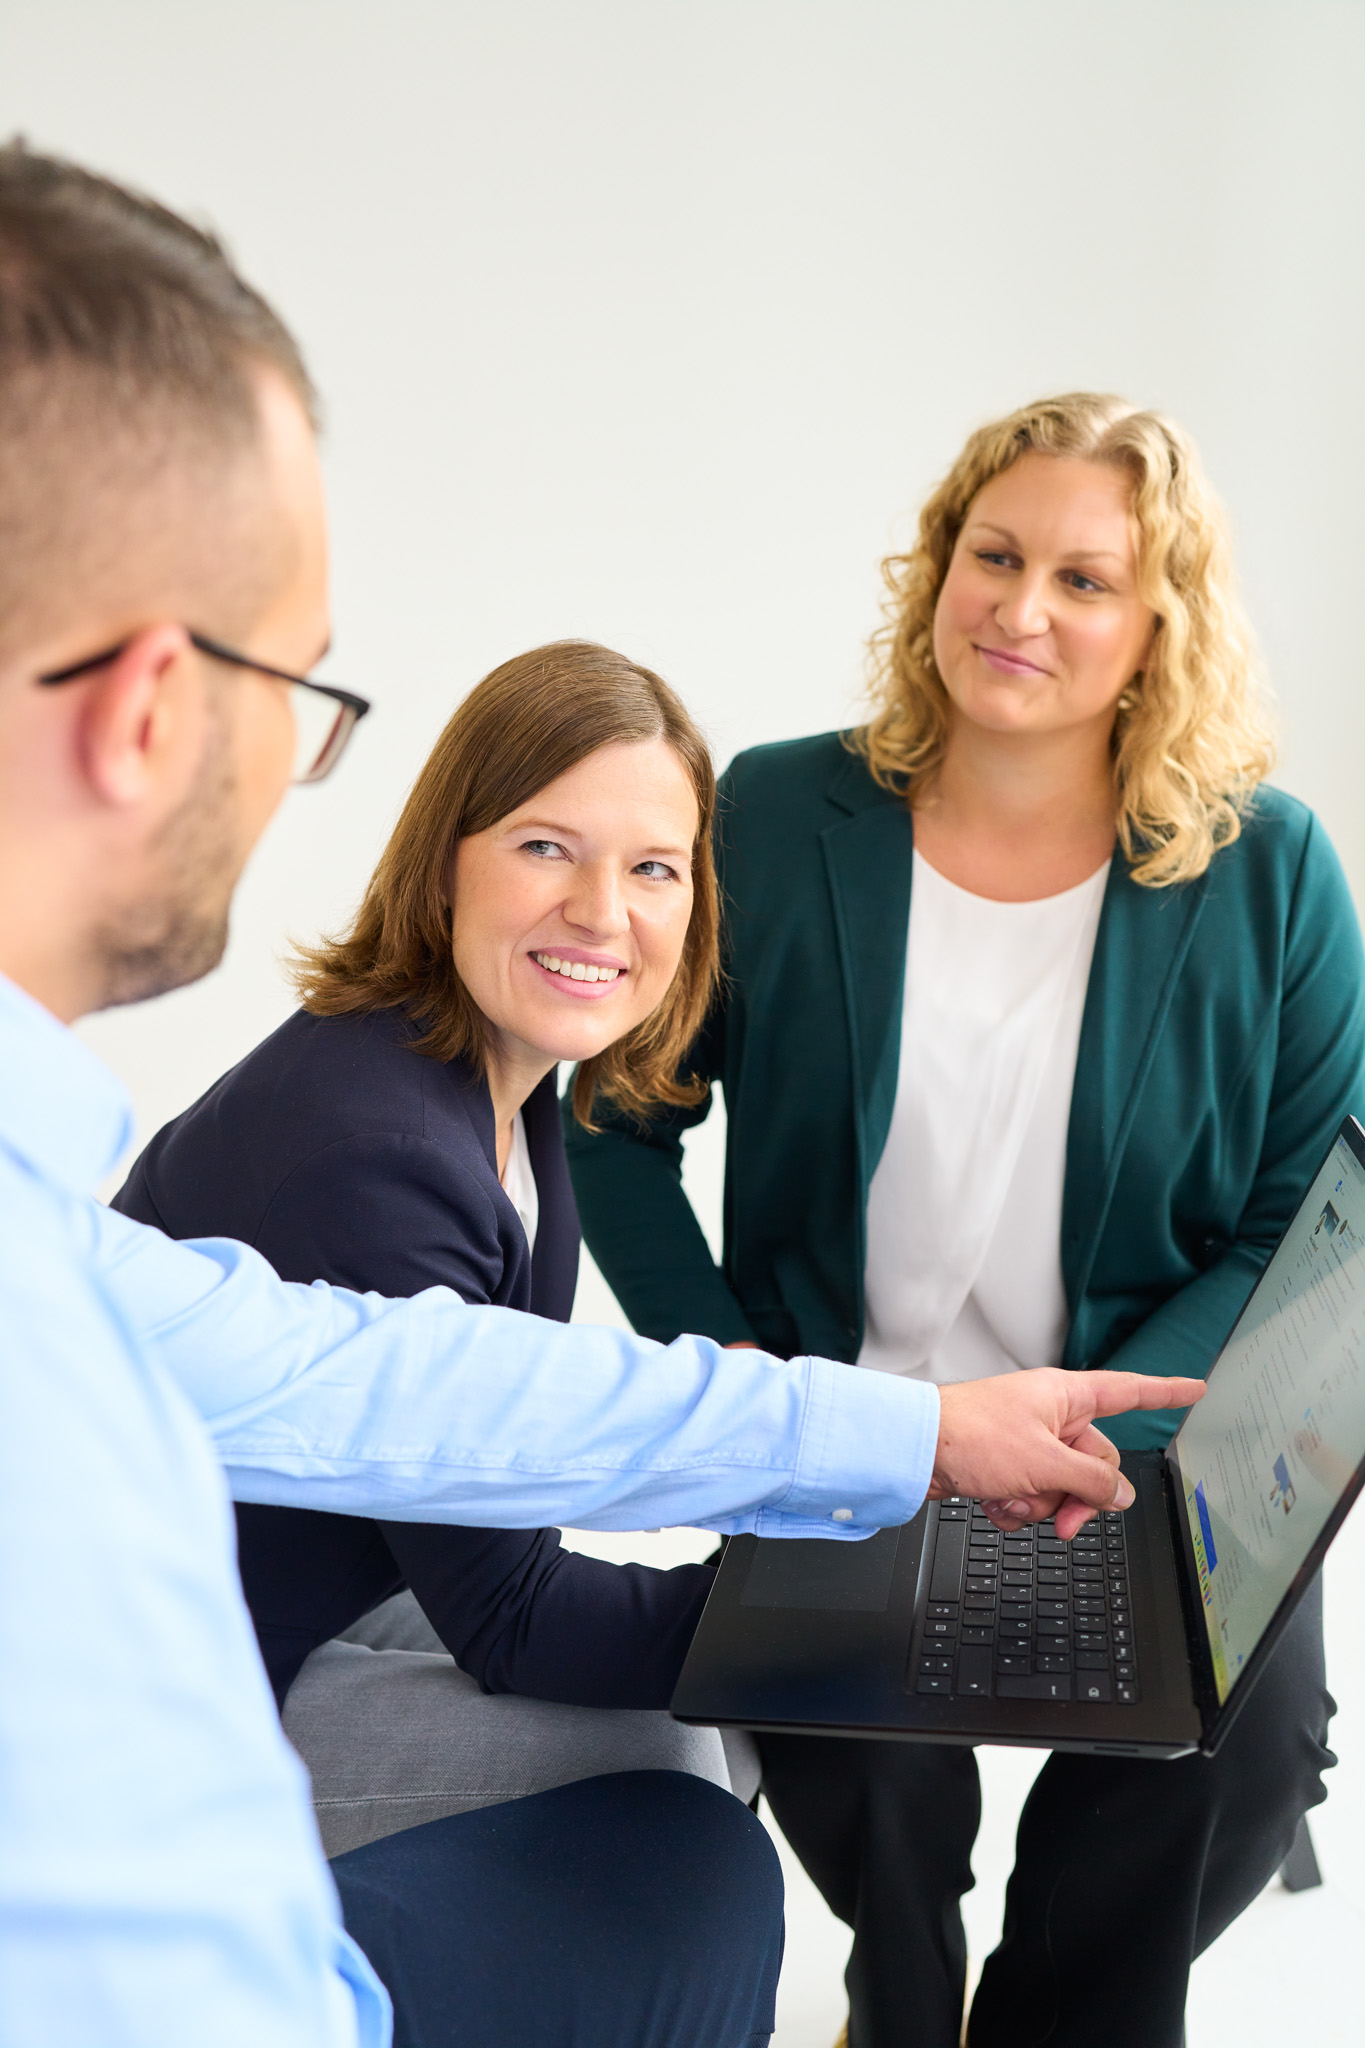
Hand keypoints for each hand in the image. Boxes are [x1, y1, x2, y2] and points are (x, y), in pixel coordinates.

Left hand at [930, 1369, 1204, 1538]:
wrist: (913, 1449)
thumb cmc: (968, 1434)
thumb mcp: (1044, 1463)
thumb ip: (1091, 1481)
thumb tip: (1120, 1496)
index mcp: (1066, 1396)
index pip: (1129, 1392)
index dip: (1166, 1393)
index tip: (1196, 1389)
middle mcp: (1050, 1415)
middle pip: (1096, 1463)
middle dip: (1078, 1497)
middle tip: (1062, 1517)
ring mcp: (1028, 1441)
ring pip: (1063, 1486)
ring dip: (1040, 1506)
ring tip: (1011, 1501)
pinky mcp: (1006, 1465)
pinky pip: (1033, 1496)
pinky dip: (1017, 1508)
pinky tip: (994, 1504)